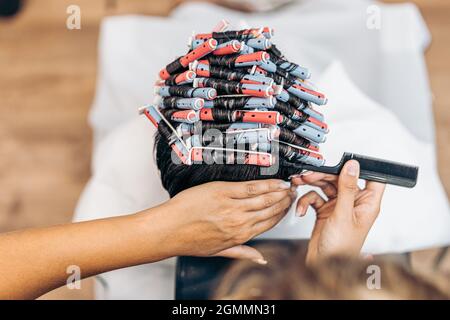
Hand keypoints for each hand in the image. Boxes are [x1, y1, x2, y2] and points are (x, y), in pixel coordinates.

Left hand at [156, 179, 295, 263]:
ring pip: (264, 199)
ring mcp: (232, 207)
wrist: (169, 229)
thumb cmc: (189, 240)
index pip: (268, 223)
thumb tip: (260, 259)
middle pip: (269, 210)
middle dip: (284, 201)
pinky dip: (265, 184)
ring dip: (278, 192)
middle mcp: (239, 223)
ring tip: (287, 186)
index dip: (281, 214)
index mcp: (240, 236)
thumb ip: (243, 253)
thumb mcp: (218, 251)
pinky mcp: (224, 193)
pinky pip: (251, 188)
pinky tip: (274, 182)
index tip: (288, 206)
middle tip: (292, 192)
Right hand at [291, 160, 384, 264]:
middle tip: (310, 174)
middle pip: (341, 179)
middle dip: (324, 175)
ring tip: (301, 182)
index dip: (362, 167)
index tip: (347, 159)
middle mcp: (353, 204)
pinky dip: (306, 201)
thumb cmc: (341, 248)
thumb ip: (347, 188)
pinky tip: (303, 208)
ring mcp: (338, 207)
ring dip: (312, 184)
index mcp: (366, 204)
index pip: (372, 179)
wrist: (322, 264)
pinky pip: (315, 198)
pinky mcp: (325, 211)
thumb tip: (352, 166)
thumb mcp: (343, 214)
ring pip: (326, 186)